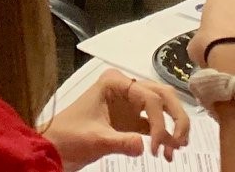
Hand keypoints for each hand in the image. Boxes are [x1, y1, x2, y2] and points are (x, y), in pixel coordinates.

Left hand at [42, 69, 188, 169]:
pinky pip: (155, 125)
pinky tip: (167, 152)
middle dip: (176, 118)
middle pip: (163, 96)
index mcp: (114, 82)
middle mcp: (125, 88)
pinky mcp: (130, 120)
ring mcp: (129, 103)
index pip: (150, 97)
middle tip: (181, 142)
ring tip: (174, 151)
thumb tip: (143, 146)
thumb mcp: (94, 139)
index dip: (160, 122)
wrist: (54, 147)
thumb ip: (120, 142)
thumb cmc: (68, 136)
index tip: (156, 147)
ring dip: (173, 128)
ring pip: (163, 108)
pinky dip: (164, 137)